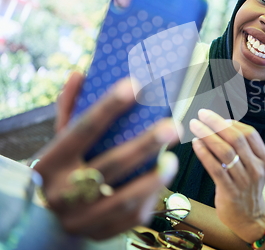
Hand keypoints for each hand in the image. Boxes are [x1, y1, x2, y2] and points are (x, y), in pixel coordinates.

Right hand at [33, 72, 180, 239]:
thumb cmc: (64, 168)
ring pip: (124, 197)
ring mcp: (79, 218)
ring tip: (173, 160)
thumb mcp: (60, 141)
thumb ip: (70, 109)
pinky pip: (131, 217)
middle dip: (145, 144)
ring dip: (154, 178)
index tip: (135, 84)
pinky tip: (161, 181)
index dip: (109, 107)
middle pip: (110, 165)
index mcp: (50, 162)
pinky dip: (150, 198)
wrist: (48, 219)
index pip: (82, 129)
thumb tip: (80, 74)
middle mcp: (61, 192)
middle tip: (173, 126)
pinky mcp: (97, 233)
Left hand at [189, 109, 264, 242]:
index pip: (249, 133)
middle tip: (202, 114)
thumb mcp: (253, 166)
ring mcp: (244, 180)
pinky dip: (204, 153)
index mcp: (264, 159)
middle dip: (217, 123)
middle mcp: (256, 168)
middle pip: (236, 139)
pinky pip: (215, 168)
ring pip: (225, 152)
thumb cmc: (247, 188)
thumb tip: (221, 125)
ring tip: (195, 126)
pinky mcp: (230, 191)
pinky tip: (196, 144)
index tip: (217, 117)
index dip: (231, 122)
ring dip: (208, 135)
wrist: (250, 218)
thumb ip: (243, 149)